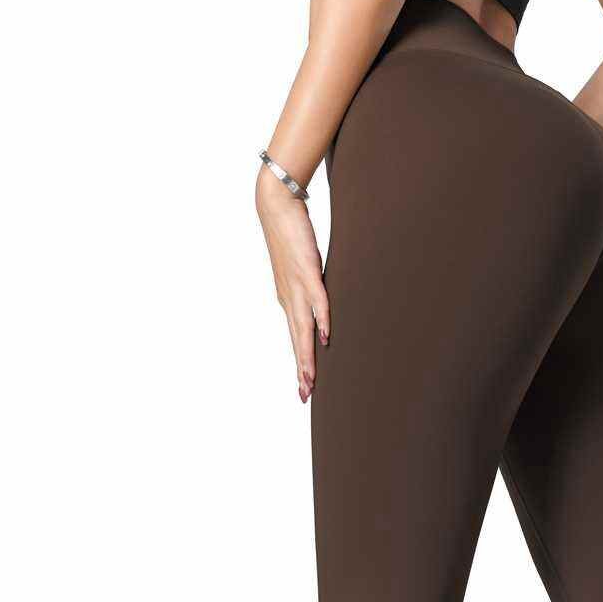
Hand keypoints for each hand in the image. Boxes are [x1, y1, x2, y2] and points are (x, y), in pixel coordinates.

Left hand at [256, 166, 329, 401]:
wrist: (276, 205)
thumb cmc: (290, 235)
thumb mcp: (302, 269)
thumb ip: (312, 289)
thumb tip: (322, 306)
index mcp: (289, 299)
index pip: (296, 338)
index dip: (300, 364)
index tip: (304, 388)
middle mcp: (290, 297)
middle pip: (297, 341)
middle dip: (302, 370)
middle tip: (305, 396)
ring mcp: (297, 285)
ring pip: (303, 327)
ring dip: (307, 354)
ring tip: (310, 377)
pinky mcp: (307, 269)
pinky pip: (316, 299)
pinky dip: (321, 319)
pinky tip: (325, 336)